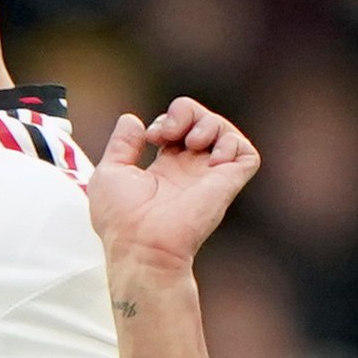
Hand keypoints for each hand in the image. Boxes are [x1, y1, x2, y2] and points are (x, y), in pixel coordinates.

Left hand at [86, 98, 260, 281]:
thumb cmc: (121, 220)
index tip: (150, 137)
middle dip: (186, 111)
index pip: (179, 129)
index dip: (167, 120)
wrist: (142, 246)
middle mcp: (191, 172)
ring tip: (190, 142)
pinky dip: (231, 143)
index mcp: (166, 170)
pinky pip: (247, 154)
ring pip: (225, 132)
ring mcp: (210, 177)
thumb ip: (121, 144)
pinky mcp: (227, 184)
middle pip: (202, 122)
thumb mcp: (110, 173)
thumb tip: (132, 119)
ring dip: (208, 123)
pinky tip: (209, 158)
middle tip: (169, 132)